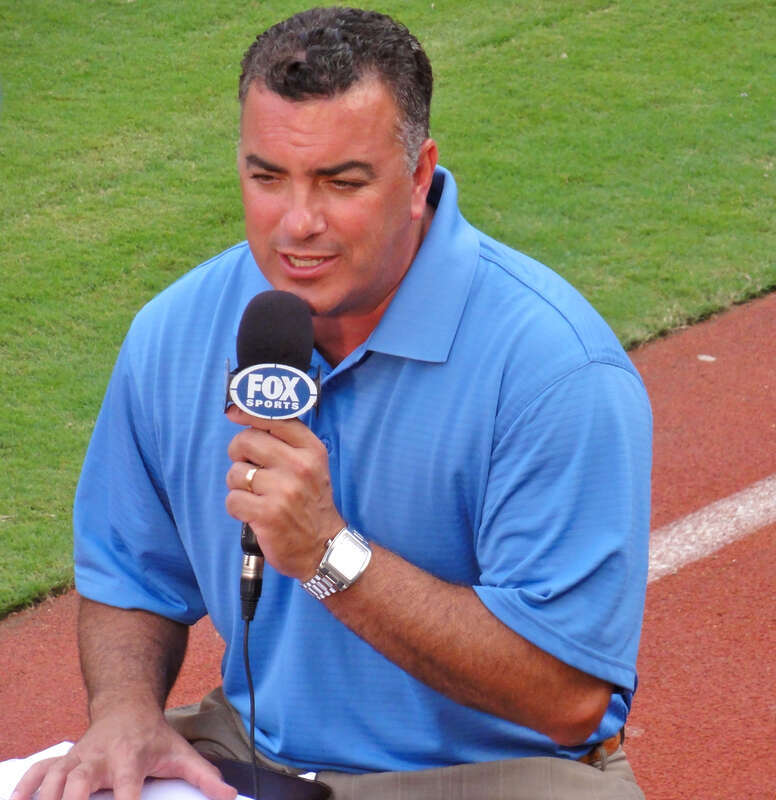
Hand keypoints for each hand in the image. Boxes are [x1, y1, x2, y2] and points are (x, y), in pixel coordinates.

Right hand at [11, 704, 236, 799]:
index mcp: (129, 757)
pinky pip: (36, 775)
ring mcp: (75, 759)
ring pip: (53, 780)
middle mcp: (98, 757)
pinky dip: (23, 791)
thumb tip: (231, 796)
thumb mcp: (180, 753)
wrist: (127, 705)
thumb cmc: (154, 736)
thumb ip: (204, 777)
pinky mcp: (61, 761)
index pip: (126, 788)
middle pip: (78, 784)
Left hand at [225, 406, 344, 580]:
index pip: (274, 420)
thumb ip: (286, 442)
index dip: (248, 413)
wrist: (324, 547)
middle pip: (246, 441)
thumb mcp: (312, 465)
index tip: (233, 413)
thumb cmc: (310, 503)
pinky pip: (233, 499)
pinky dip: (237, 507)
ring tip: (257, 495)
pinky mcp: (267, 514)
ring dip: (239, 486)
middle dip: (238, 454)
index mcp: (311, 450)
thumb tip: (244, 415)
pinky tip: (253, 513)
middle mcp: (299, 466)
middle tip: (249, 468)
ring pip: (235, 473)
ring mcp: (283, 490)